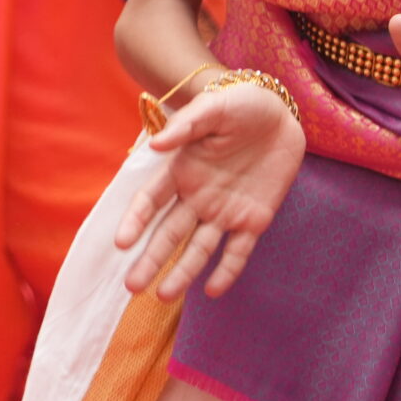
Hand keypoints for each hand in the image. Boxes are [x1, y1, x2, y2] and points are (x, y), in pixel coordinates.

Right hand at [116, 79, 304, 299]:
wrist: (279, 112)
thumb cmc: (239, 105)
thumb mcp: (212, 108)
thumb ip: (186, 126)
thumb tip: (156, 145)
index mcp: (181, 170)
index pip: (151, 201)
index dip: (136, 222)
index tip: (121, 243)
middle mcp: (197, 196)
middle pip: (169, 233)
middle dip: (150, 259)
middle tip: (132, 286)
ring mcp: (225, 211)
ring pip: (199, 248)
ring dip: (181, 272)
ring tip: (164, 296)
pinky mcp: (254, 220)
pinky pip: (239, 251)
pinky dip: (227, 271)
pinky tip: (213, 290)